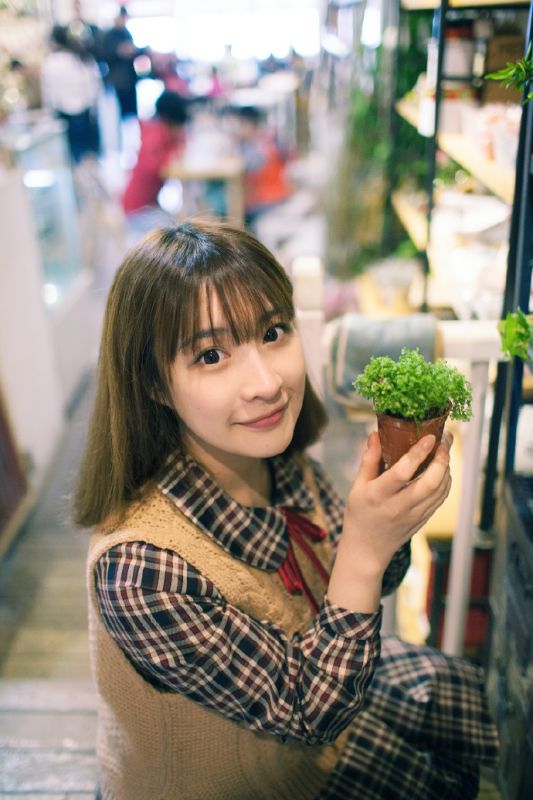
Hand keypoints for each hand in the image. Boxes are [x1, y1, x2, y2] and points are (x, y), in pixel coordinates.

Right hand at [344, 430, 451, 575]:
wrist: (367, 549)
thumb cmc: (359, 514)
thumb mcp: (357, 486)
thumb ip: (369, 460)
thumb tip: (376, 434)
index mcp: (378, 495)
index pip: (402, 472)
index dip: (418, 453)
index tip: (430, 437)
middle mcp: (398, 506)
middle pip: (430, 482)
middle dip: (442, 459)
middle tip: (444, 441)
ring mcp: (413, 516)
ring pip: (440, 490)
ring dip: (447, 468)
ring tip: (444, 451)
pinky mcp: (423, 520)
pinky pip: (440, 499)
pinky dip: (445, 482)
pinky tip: (442, 469)